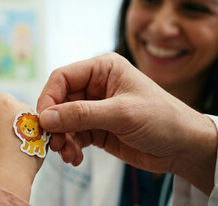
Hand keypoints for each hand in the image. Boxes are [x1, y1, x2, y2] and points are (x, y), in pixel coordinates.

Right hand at [0, 86, 43, 200]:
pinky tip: (24, 150)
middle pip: (17, 108)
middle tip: (4, 138)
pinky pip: (38, 131)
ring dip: (22, 128)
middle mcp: (24, 107)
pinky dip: (32, 138)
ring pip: (28, 119)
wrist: (8, 172)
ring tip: (14, 146)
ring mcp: (37, 121)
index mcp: (7, 102)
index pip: (3, 98)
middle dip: (12, 118)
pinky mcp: (46, 134)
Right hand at [36, 52, 216, 193]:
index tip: (43, 121)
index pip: (62, 77)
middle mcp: (95, 86)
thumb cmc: (162, 119)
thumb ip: (81, 115)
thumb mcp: (121, 114)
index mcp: (102, 69)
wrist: (184, 147)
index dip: (49, 98)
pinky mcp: (95, 128)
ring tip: (68, 154)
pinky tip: (76, 158)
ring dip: (61, 138)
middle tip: (55, 143)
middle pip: (59, 101)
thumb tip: (45, 118)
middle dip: (54, 124)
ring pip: (62, 120)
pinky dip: (70, 147)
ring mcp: (94, 108)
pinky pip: (72, 135)